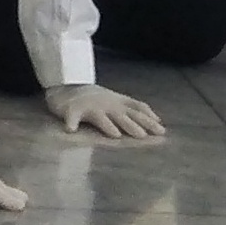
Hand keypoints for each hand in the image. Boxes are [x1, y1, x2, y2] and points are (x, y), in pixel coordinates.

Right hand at [46, 82, 165, 139]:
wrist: (65, 88)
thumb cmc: (92, 99)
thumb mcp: (116, 101)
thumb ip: (133, 110)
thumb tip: (157, 120)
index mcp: (118, 102)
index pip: (136, 108)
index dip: (148, 118)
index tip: (160, 128)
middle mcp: (106, 104)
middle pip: (122, 115)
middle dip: (133, 125)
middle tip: (145, 136)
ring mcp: (89, 107)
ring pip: (100, 117)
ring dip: (107, 125)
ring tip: (116, 135)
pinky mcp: (71, 110)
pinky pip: (71, 117)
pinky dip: (71, 122)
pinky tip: (71, 130)